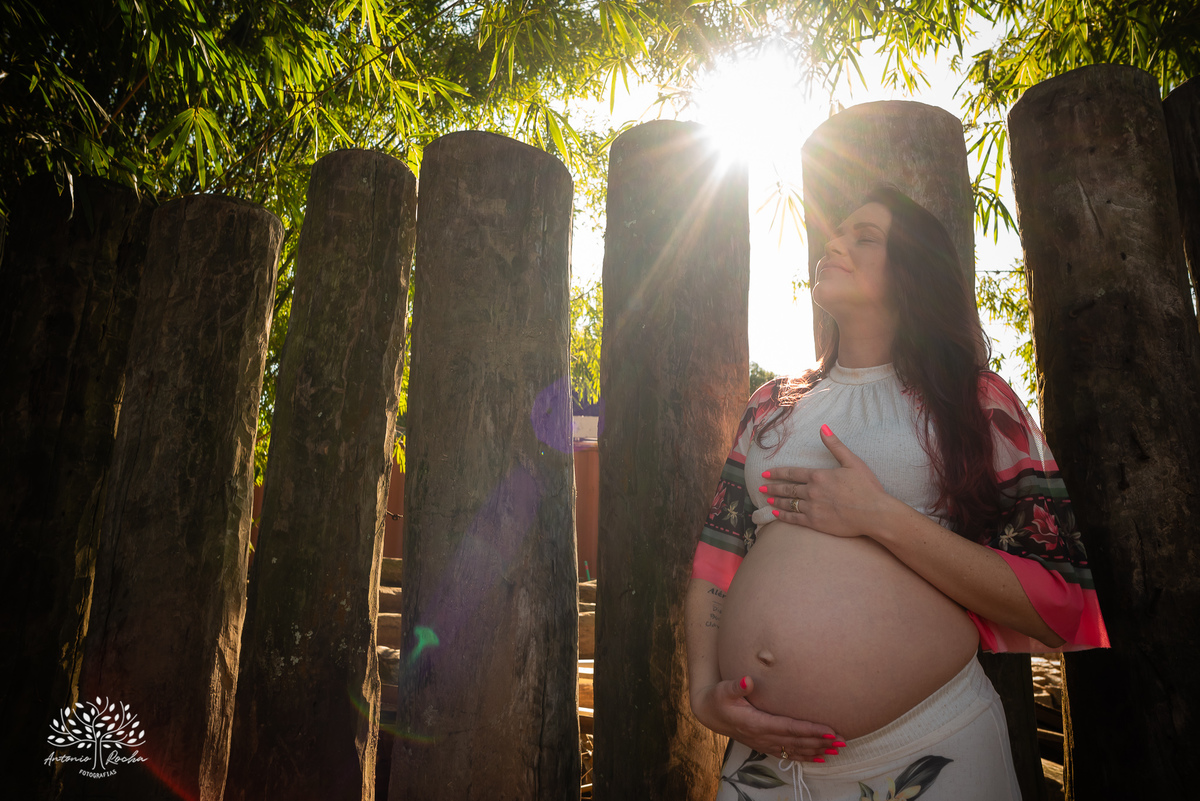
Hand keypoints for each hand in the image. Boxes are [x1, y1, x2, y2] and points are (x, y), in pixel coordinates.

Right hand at [692, 675, 842, 761]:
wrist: (709, 714)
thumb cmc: (718, 698)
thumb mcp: (723, 690)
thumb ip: (736, 686)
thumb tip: (748, 681)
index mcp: (756, 723)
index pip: (788, 728)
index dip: (809, 730)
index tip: (828, 730)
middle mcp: (762, 737)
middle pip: (796, 741)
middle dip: (820, 742)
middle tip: (843, 741)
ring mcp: (764, 743)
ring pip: (795, 750)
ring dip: (817, 750)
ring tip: (837, 750)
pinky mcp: (765, 745)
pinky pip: (788, 754)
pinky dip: (805, 757)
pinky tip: (820, 758)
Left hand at [760, 424, 898, 538]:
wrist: (873, 513)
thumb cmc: (866, 487)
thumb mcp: (852, 462)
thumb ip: (835, 445)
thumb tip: (823, 427)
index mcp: (819, 476)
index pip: (792, 473)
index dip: (778, 473)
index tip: (766, 474)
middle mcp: (812, 491)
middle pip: (788, 489)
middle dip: (773, 488)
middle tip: (761, 488)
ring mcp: (812, 508)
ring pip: (789, 504)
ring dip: (776, 502)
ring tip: (767, 500)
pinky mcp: (816, 523)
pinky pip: (795, 519)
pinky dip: (784, 517)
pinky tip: (776, 515)